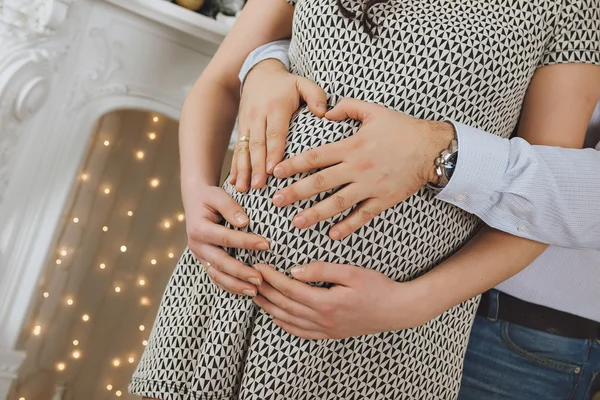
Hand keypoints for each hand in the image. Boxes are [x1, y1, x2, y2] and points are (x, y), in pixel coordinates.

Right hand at [184, 184, 269, 296]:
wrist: (195, 202)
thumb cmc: (209, 197)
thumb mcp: (217, 195)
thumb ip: (230, 207)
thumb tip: (244, 222)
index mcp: (198, 229)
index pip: (225, 238)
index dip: (246, 242)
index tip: (267, 245)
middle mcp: (197, 245)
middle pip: (220, 263)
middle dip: (241, 272)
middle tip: (260, 279)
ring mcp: (200, 256)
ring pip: (217, 275)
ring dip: (236, 285)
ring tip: (255, 291)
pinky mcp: (205, 261)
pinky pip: (216, 277)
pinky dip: (230, 286)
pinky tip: (245, 291)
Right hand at [230, 59, 327, 191]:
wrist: (258, 73)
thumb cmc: (286, 83)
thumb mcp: (302, 82)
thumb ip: (315, 95)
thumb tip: (324, 113)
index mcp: (276, 108)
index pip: (275, 133)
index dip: (273, 152)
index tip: (273, 170)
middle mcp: (258, 116)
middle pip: (257, 145)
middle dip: (257, 167)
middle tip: (259, 186)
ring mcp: (247, 123)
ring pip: (244, 149)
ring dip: (243, 170)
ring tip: (244, 188)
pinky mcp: (241, 128)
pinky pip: (238, 149)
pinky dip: (235, 166)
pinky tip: (235, 181)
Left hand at [252, 262, 434, 339]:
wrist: (397, 310)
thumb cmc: (377, 287)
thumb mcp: (351, 272)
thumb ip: (322, 270)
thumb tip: (295, 270)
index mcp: (327, 302)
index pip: (290, 289)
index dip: (271, 277)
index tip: (258, 265)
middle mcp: (323, 320)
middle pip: (284, 305)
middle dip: (264, 291)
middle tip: (249, 278)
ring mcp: (326, 329)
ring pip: (289, 320)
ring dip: (269, 308)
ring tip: (254, 295)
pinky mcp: (331, 333)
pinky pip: (302, 333)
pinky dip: (285, 325)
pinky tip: (277, 317)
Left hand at [271, 98, 454, 239]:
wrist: (432, 148)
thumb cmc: (401, 128)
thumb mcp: (373, 111)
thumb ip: (346, 108)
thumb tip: (325, 113)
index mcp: (351, 146)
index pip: (315, 157)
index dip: (293, 164)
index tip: (276, 172)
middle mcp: (357, 168)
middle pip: (320, 183)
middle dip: (295, 193)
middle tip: (275, 202)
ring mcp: (370, 186)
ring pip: (337, 203)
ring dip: (315, 214)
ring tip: (297, 222)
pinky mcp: (383, 200)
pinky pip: (362, 216)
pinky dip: (348, 226)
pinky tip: (333, 235)